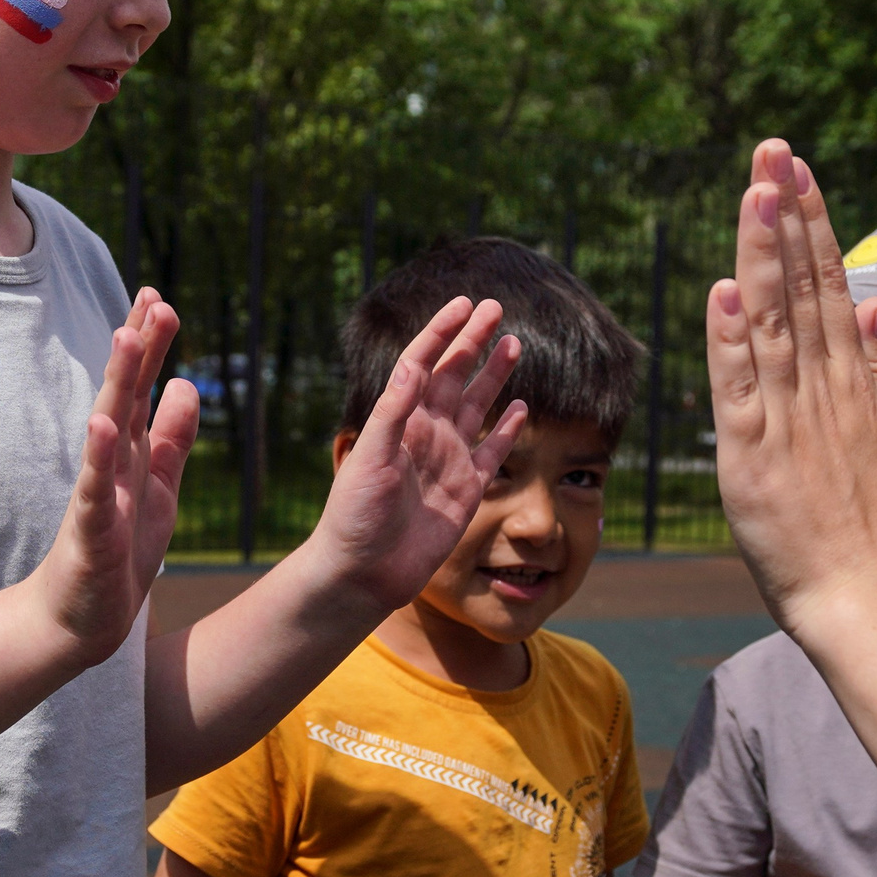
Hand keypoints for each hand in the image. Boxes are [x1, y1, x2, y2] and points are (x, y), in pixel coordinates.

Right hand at [31, 289, 197, 666]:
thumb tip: (185, 383)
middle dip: (138, 348)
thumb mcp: (160, 486)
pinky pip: (92, 489)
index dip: (150, 346)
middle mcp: (111, 462)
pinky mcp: (90, 530)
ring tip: (126, 338)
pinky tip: (102, 426)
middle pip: (126, 394)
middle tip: (152, 299)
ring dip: (117, 384)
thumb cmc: (119, 550)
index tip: (158, 298)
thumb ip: (172, 437)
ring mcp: (97, 493)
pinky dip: (98, 458)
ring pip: (108, 429)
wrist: (82, 617)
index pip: (142, 387)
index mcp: (132, 452)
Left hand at [312, 296, 526, 614]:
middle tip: (495, 307)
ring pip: (477, 406)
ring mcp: (447, 460)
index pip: (423, 363)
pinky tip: (521, 407)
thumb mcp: (370, 458)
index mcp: (400, 420)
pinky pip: (492, 453)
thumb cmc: (354, 516)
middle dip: (473, 341)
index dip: (442, 332)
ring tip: (513, 343)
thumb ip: (392, 411)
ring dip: (494, 375)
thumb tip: (412, 361)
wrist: (363, 573)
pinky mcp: (466, 491)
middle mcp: (425, 433)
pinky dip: (507, 429)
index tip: (463, 303)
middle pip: (455, 376)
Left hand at [706, 138, 876, 632]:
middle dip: (786, 214)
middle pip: (802, 287)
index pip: (829, 286)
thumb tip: (875, 304)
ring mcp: (790, 422)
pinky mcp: (755, 461)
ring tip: (754, 192)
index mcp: (852, 382)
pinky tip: (723, 295)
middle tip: (772, 149)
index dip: (811, 226)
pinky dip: (730, 345)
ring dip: (760, 256)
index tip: (796, 171)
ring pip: (771, 323)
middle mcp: (823, 390)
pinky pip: (738, 393)